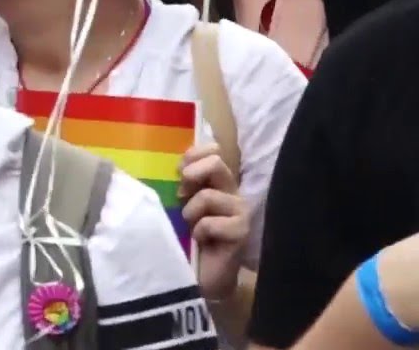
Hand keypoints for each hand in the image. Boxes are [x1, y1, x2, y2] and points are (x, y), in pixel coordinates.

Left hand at [179, 143, 248, 299]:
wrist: (203, 273)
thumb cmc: (190, 236)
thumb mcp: (183, 203)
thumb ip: (185, 183)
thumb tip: (182, 165)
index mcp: (218, 182)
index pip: (213, 151)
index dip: (194, 155)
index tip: (181, 172)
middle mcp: (233, 192)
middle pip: (216, 163)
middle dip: (193, 175)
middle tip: (184, 194)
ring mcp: (241, 212)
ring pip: (208, 196)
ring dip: (191, 212)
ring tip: (192, 228)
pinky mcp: (242, 232)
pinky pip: (210, 223)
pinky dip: (200, 232)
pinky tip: (203, 241)